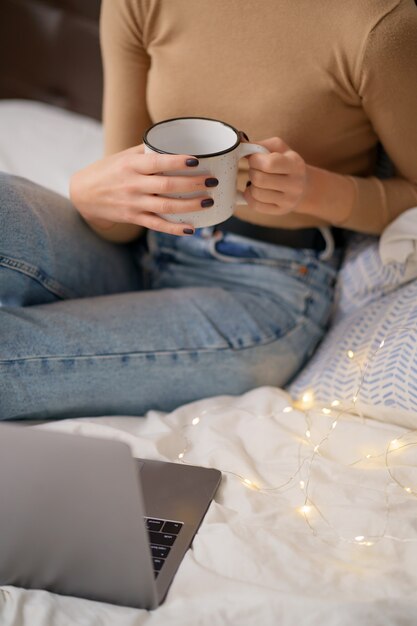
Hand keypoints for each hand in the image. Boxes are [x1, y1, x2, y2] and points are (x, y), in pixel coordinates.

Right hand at [69, 143, 216, 235]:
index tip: (197, 161)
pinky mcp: (134, 218)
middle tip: (212, 181)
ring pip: (166, 206)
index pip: (158, 162)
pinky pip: (157, 225)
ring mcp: (134, 203)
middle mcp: (133, 185)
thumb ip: (147, 151)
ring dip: (190, 205)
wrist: (83, 194)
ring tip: (209, 201)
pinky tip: (191, 228)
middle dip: (193, 184)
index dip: (178, 163)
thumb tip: (175, 143)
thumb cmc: (107, 170)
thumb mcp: (123, 156)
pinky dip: (174, 229)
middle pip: (167, 186)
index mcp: (131, 165)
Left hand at [243, 137, 307, 215]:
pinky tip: (254, 191)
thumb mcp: (279, 148)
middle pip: (259, 180)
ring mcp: (288, 200)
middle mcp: (295, 184)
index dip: (255, 160)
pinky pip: (255, 205)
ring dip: (251, 185)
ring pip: (256, 193)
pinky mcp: (280, 211)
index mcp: (295, 164)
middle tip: (255, 170)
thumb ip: (259, 145)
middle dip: (252, 172)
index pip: (269, 164)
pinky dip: (249, 196)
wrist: (303, 186)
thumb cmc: (286, 163)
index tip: (255, 159)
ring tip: (257, 180)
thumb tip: (239, 143)